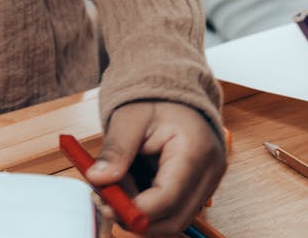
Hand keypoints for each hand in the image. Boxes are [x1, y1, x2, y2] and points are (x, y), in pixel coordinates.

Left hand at [87, 101, 225, 235]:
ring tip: (119, 185)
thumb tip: (97, 179)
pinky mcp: (201, 187)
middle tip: (106, 201)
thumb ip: (116, 150)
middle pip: (175, 218)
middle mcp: (210, 172)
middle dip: (138, 217)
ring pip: (174, 218)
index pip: (168, 198)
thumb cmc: (154, 98)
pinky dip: (151, 205)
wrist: (175, 89)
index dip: (136, 210)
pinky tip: (133, 183)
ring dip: (143, 212)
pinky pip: (175, 209)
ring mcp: (209, 182)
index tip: (107, 206)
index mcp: (195, 150)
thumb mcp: (130, 118)